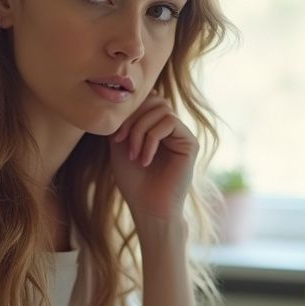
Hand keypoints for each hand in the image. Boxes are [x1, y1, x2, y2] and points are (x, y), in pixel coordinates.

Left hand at [109, 91, 197, 225]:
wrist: (148, 207)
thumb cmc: (133, 181)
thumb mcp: (120, 145)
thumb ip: (124, 121)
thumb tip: (125, 98)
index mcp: (156, 127)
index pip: (146, 101)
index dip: (128, 112)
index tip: (114, 137)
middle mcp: (171, 128)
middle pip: (154, 100)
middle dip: (132, 118)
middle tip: (121, 141)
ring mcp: (182, 134)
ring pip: (161, 108)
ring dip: (140, 130)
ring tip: (133, 154)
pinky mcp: (190, 143)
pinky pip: (170, 122)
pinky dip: (151, 139)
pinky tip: (145, 159)